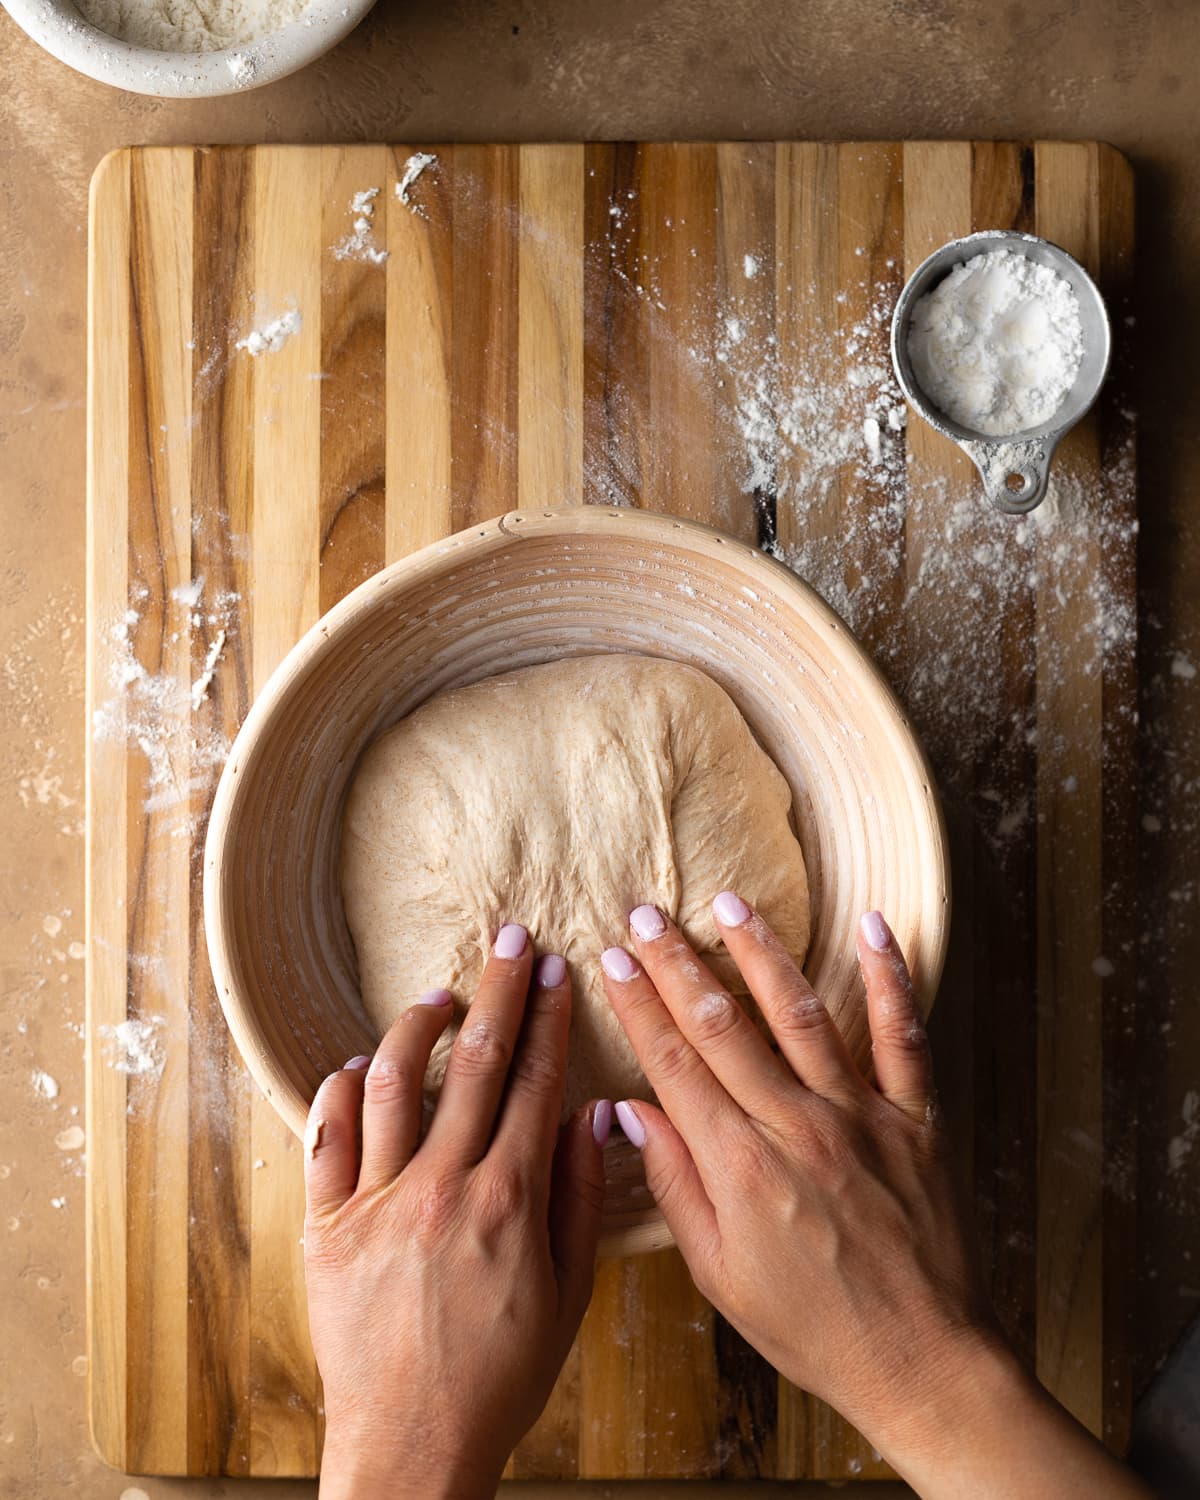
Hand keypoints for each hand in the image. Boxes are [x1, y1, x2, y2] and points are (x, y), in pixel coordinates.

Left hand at [304, 925, 610, 1499]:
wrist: (413, 1443)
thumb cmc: (499, 1378)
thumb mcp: (568, 1295)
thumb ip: (579, 1197)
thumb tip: (591, 1115)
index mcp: (510, 1200)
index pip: (536, 1082)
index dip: (550, 1019)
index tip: (558, 971)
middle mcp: (443, 1186)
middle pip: (476, 1062)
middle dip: (500, 990)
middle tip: (512, 939)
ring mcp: (378, 1201)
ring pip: (394, 1081)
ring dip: (419, 1025)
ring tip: (440, 995)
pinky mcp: (326, 1224)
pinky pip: (327, 1137)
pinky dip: (341, 1089)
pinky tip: (360, 1065)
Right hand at [601, 898, 1150, 1499]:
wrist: (923, 1362)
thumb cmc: (813, 1329)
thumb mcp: (719, 1275)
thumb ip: (674, 1185)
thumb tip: (628, 1112)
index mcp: (740, 1166)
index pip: (673, 1063)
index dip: (638, 1005)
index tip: (613, 959)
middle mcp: (797, 1125)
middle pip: (723, 1024)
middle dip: (677, 962)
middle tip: (645, 913)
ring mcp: (860, 1114)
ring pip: (801, 1012)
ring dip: (760, 952)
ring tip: (728, 902)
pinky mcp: (914, 1117)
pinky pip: (904, 1034)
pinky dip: (889, 977)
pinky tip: (872, 925)